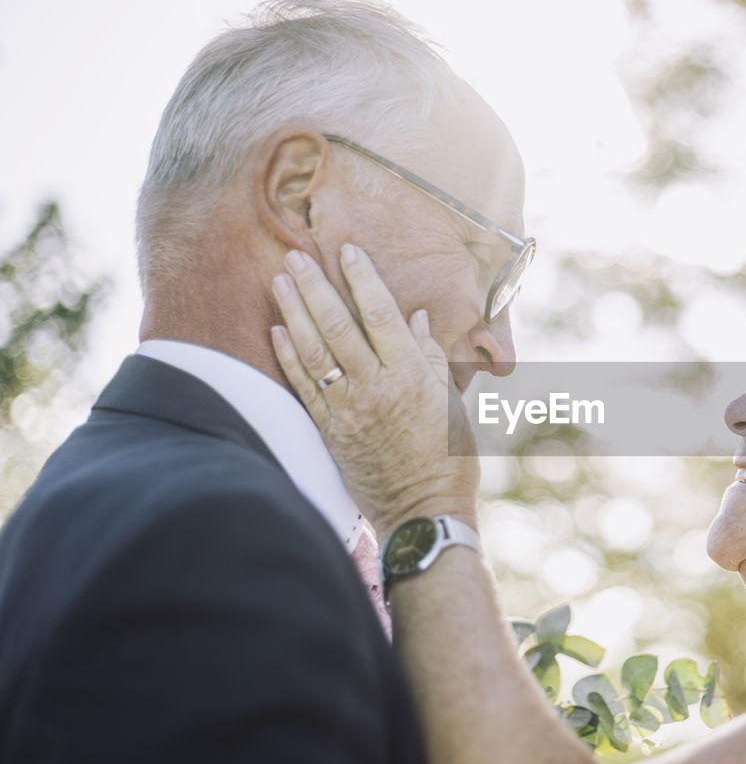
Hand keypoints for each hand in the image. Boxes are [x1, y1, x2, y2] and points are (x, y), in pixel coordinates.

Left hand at [270, 244, 477, 535]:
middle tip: (296, 256)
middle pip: (337, 325)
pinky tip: (276, 330)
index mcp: (410, 376)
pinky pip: (302, 386)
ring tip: (280, 281)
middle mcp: (374, 387)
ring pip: (313, 350)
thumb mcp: (451, 402)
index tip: (348, 251)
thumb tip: (415, 318)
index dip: (363, 280)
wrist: (423, 512)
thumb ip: (430, 357)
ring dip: (293, 312)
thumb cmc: (450, 458)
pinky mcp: (329, 431)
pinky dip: (288, 356)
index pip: (381, 315)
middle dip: (314, 286)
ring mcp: (347, 410)